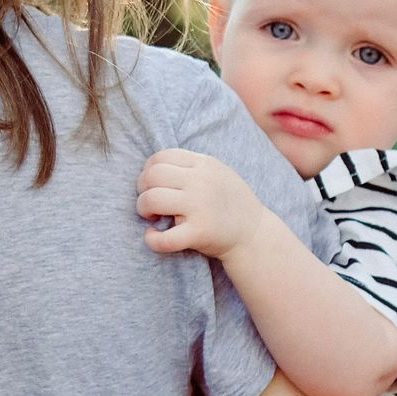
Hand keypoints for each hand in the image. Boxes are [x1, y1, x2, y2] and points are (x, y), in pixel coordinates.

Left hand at [136, 149, 266, 259]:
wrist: (254, 234)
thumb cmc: (230, 203)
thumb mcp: (217, 172)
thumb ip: (190, 166)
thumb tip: (151, 167)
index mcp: (204, 164)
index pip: (161, 156)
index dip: (148, 170)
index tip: (153, 185)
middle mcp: (201, 182)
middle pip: (152, 176)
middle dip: (142, 189)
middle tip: (150, 203)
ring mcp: (200, 206)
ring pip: (151, 200)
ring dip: (143, 209)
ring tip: (153, 217)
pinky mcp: (199, 232)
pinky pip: (163, 237)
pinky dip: (151, 239)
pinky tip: (153, 236)